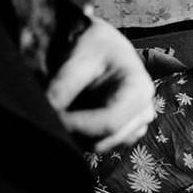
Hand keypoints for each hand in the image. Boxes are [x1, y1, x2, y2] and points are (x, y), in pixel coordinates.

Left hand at [46, 16, 155, 152]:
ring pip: (100, 146)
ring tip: (64, 110)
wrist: (102, 46)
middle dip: (74, 132)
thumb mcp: (78, 59)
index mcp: (140, 90)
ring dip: (77, 135)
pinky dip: (82, 135)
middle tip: (50, 115)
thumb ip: (63, 86)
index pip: (109, 123)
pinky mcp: (126, 132)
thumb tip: (48, 112)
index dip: (76, 125)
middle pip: (105, 139)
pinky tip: (74, 115)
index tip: (51, 117)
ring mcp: (137, 124)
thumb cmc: (95, 46)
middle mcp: (144, 111)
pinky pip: (99, 144)